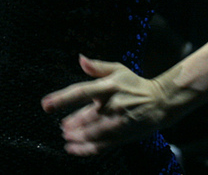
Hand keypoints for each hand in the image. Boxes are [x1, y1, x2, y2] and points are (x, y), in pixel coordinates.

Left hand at [41, 55, 175, 155]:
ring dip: (76, 137)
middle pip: (85, 117)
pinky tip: (73, 148)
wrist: (161, 103)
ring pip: (92, 134)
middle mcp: (112, 105)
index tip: (46, 104)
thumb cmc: (135, 84)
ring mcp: (118, 123)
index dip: (62, 99)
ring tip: (66, 135)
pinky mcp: (122, 136)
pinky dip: (85, 149)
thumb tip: (80, 58)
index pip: (81, 92)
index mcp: (108, 87)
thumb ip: (97, 66)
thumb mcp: (118, 69)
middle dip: (70, 124)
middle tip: (61, 126)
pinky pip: (101, 146)